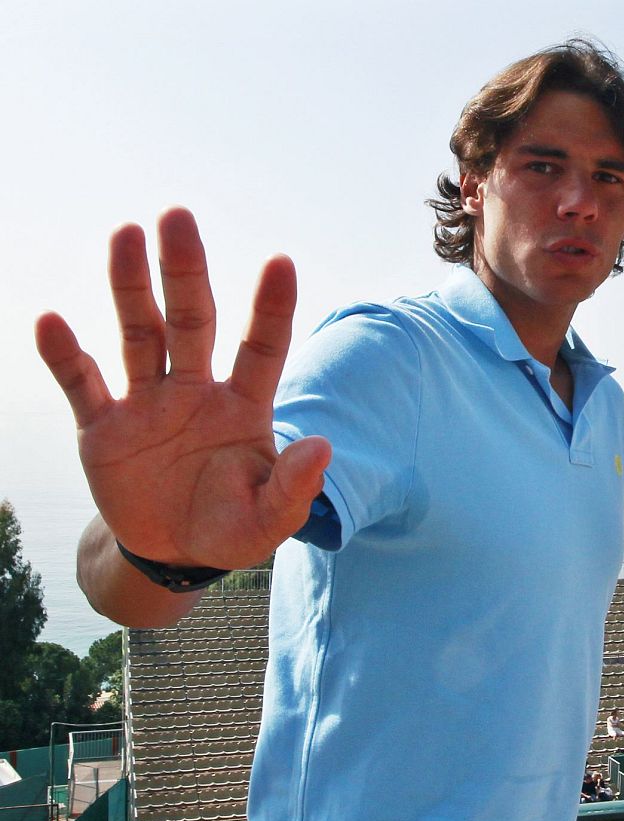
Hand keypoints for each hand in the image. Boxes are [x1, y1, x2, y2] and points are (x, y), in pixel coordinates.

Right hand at [36, 207, 330, 569]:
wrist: (173, 553)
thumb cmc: (230, 528)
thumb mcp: (267, 521)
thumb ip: (293, 488)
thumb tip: (321, 446)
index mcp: (244, 407)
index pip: (262, 348)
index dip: (271, 307)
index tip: (281, 262)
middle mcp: (196, 392)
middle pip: (192, 321)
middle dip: (186, 271)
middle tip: (178, 216)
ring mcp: (148, 405)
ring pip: (139, 335)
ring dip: (130, 287)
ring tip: (125, 234)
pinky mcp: (105, 429)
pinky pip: (83, 384)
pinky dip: (66, 356)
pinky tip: (53, 321)